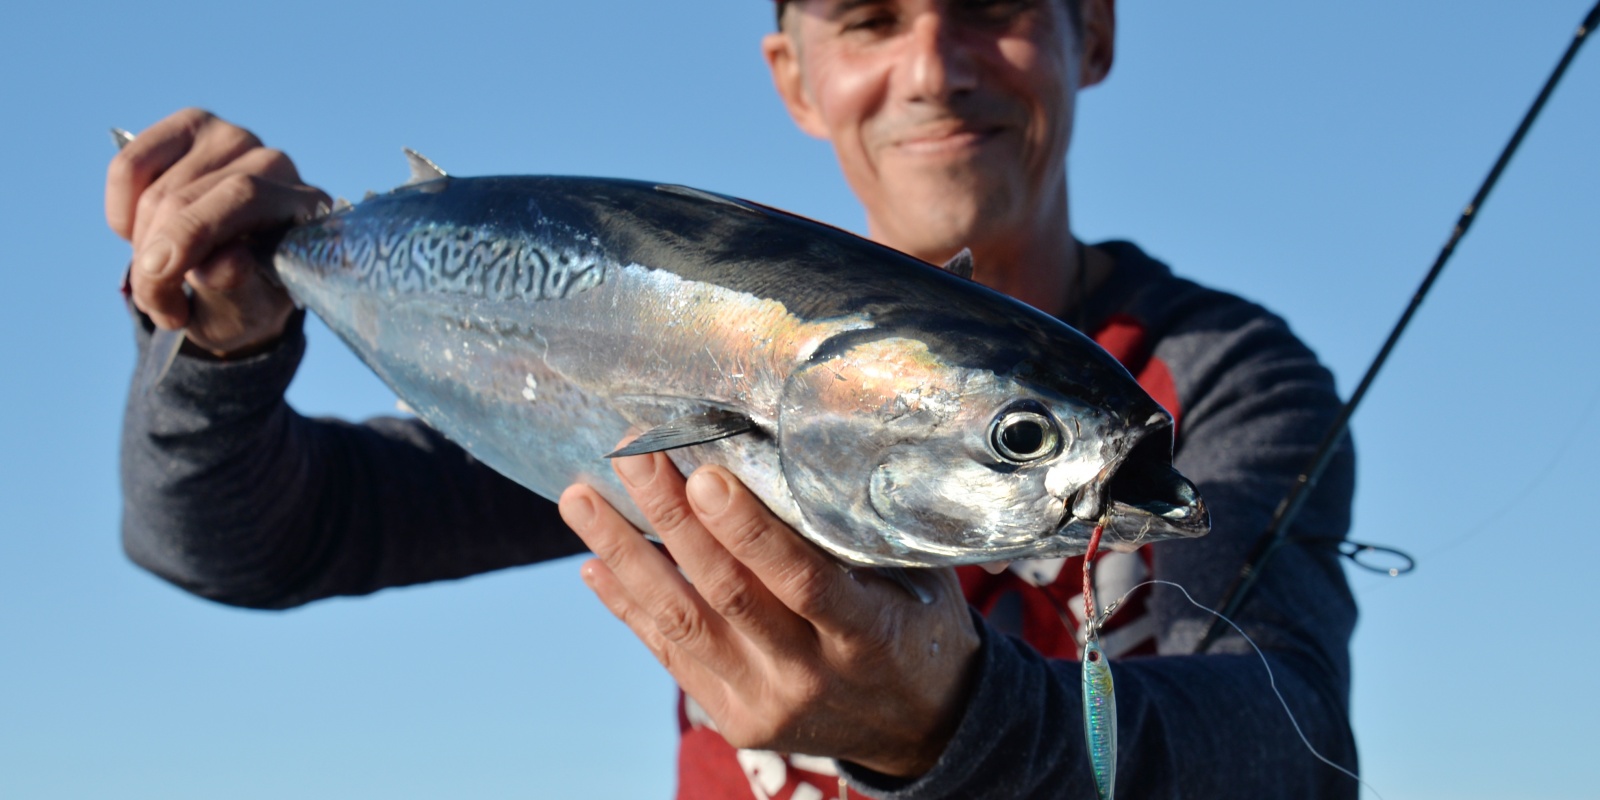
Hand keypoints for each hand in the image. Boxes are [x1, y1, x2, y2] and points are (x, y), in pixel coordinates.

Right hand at [106, 108, 329, 355]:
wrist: (232, 283)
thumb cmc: (243, 299)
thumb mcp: (242, 314)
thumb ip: (234, 290)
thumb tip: (228, 262)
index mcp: (305, 206)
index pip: (243, 196)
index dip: (191, 233)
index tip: (161, 280)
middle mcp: (274, 163)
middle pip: (188, 196)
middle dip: (155, 257)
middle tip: (155, 301)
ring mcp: (232, 139)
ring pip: (154, 191)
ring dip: (140, 245)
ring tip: (156, 278)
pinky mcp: (190, 126)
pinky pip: (129, 167)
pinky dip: (121, 212)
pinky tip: (141, 236)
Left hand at [558, 451, 980, 777]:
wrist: (921, 728)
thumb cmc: (916, 627)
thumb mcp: (917, 579)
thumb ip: (859, 534)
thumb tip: (796, 450)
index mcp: (867, 634)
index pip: (801, 580)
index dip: (749, 531)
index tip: (704, 475)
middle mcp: (810, 674)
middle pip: (726, 593)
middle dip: (670, 519)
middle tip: (630, 456)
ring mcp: (766, 703)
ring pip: (682, 623)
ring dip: (625, 556)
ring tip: (581, 498)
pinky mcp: (735, 719)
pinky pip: (671, 656)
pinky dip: (629, 606)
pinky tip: (594, 561)